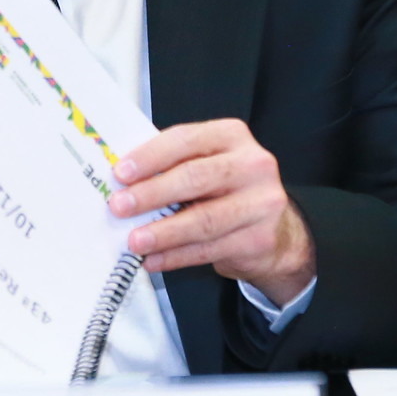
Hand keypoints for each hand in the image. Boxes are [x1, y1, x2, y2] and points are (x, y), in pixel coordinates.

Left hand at [106, 118, 314, 303]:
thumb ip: (172, 165)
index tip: (121, 173)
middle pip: (195, 178)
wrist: (276, 230)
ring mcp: (261, 203)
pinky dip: (176, 256)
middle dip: (152, 193)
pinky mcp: (259, 238)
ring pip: (203, 219)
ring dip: (162, 232)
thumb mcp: (206, 164)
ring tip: (135, 241)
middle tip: (120, 206)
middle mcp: (252, 165)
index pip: (186, 140)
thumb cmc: (228, 191)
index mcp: (232, 136)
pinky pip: (209, 249)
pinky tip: (154, 258)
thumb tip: (122, 181)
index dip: (150, 157)